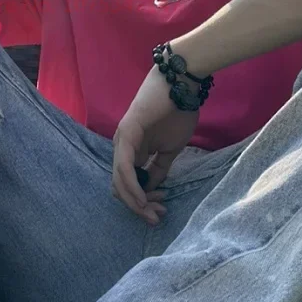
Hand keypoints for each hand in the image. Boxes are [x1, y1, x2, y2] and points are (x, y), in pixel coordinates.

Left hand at [111, 66, 199, 224]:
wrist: (181, 83)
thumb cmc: (178, 111)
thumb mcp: (170, 148)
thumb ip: (159, 167)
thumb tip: (153, 187)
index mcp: (131, 150)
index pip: (127, 183)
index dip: (141, 200)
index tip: (159, 209)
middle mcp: (121, 147)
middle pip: (120, 186)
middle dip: (138, 207)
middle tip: (156, 218)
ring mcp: (122, 141)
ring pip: (119, 181)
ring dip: (135, 202)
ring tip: (153, 213)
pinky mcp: (126, 135)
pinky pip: (125, 168)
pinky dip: (132, 187)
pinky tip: (142, 199)